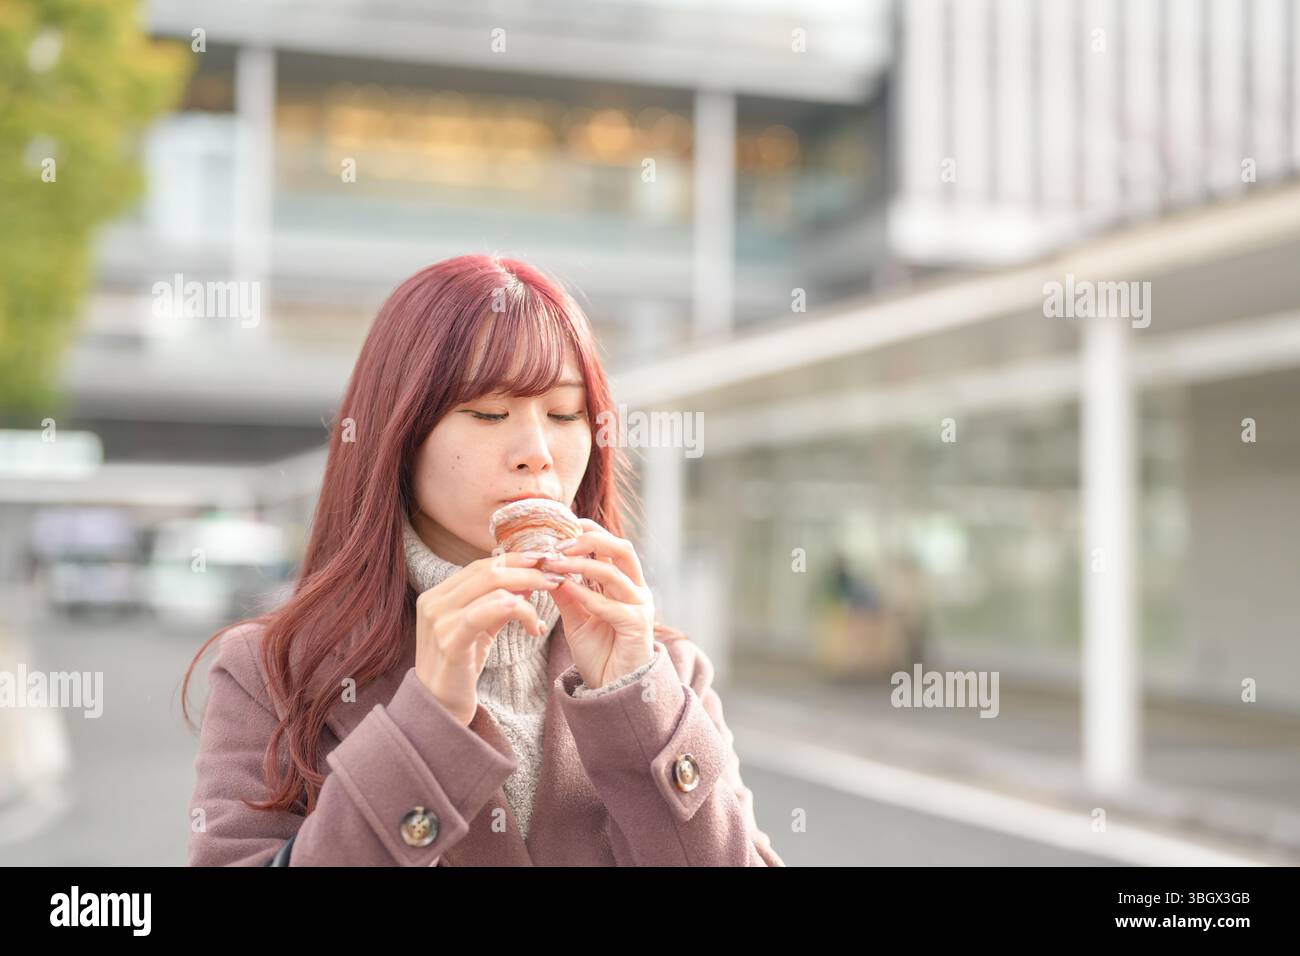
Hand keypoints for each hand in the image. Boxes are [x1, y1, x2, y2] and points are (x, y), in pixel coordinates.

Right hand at [413, 551, 565, 725]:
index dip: (515, 559)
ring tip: (550, 600)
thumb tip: (528, 580)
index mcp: (438, 595)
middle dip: (527, 570)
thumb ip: (499, 603)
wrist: (439, 708)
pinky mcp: (449, 643)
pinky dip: (510, 608)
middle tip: (556, 577)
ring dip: (528, 588)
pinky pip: (481, 615)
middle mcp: (433, 602)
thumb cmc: (460, 667)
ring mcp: (438, 622)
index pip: (481, 566)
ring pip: (490, 587)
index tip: (545, 560)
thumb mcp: (480, 629)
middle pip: (487, 572)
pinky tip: (531, 618)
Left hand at [539, 518, 655, 690]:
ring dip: (581, 564)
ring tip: (554, 562)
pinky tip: (565, 589)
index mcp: (624, 582)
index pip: (610, 545)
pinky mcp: (637, 626)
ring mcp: (639, 606)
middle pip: (621, 548)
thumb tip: (543, 566)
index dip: (588, 530)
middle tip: (559, 542)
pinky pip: (610, 605)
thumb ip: (564, 591)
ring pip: (614, 573)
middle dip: (590, 539)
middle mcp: (635, 589)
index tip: (561, 526)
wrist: (613, 689)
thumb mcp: (575, 616)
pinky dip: (586, 594)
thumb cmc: (598, 651)